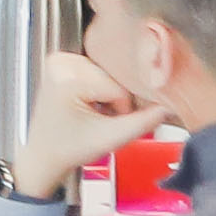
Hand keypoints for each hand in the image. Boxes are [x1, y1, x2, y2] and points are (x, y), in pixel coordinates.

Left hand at [6, 40, 162, 198]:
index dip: (122, 110)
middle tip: (101, 118)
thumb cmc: (69, 148)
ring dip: (109, 94)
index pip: (118, 87)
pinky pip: (100, 71)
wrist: (45, 154)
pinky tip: (89, 103)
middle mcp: (60, 64)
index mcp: (67, 79)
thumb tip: (170, 107)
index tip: (109, 123)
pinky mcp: (62, 63)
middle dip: (115, 101)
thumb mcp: (111, 138)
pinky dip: (101, 88)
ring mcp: (59, 61)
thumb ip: (144, 122)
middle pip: (115, 77)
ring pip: (110, 74)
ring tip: (94, 112)